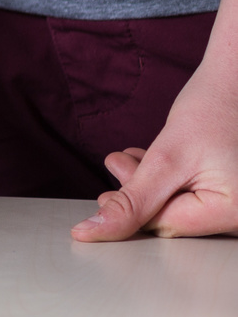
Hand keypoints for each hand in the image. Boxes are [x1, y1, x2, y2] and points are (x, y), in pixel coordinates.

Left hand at [72, 62, 237, 241]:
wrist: (234, 85)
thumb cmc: (211, 112)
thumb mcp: (165, 159)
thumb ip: (133, 201)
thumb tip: (94, 231)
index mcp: (234, 214)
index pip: (167, 226)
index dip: (131, 211)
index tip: (104, 194)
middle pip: (174, 217)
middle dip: (140, 193)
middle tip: (115, 165)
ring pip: (179, 205)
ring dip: (148, 184)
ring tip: (126, 158)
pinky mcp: (230, 193)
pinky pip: (192, 196)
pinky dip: (166, 180)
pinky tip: (148, 160)